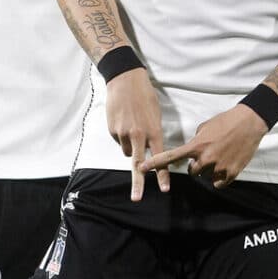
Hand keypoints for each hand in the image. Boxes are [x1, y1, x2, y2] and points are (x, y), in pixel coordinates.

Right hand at [105, 68, 170, 200]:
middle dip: (138, 184)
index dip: (162, 175)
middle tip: (137, 199)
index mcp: (153, 131)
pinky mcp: (112, 130)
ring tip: (131, 125)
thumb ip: (152, 133)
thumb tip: (147, 149)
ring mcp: (123, 133)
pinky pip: (118, 140)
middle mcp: (138, 135)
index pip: (159, 157)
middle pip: (138, 165)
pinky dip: (121, 135)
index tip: (164, 189)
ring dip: (130, 146)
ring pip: (127, 150)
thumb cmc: (144, 95)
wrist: (124, 79)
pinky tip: (123, 120)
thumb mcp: (155, 114)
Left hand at [140, 103, 266, 188]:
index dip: (155, 163)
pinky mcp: (231, 174)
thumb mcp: (205, 127)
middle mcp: (205, 158)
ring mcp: (218, 167)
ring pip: (206, 177)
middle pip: (193, 172)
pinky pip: (218, 183)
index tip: (141, 168)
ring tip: (221, 156)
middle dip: (197, 166)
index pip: (172, 156)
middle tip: (207, 155)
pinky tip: (226, 165)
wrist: (249, 123)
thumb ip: (195, 142)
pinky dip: (220, 178)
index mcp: (197, 146)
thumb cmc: (226, 121)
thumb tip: (191, 152)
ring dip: (210, 170)